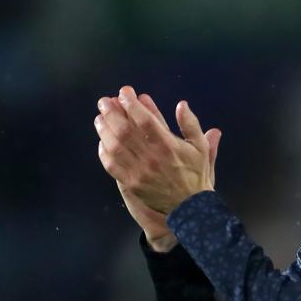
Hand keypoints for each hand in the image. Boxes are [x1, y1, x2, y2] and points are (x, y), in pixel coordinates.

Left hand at [95, 87, 221, 250]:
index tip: (124, 93)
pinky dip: (104, 151)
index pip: (143, 119)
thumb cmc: (195, 174)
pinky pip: (111, 165)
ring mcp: (138, 172)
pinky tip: (102, 141)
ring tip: (99, 118)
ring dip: (104, 129)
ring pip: (114, 146)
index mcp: (167, 145)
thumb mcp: (200, 147)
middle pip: (124, 130)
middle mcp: (150, 157)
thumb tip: (181, 105)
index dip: (131, 104)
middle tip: (104, 101)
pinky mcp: (131, 183)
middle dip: (111, 112)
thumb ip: (191, 125)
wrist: (190, 207)